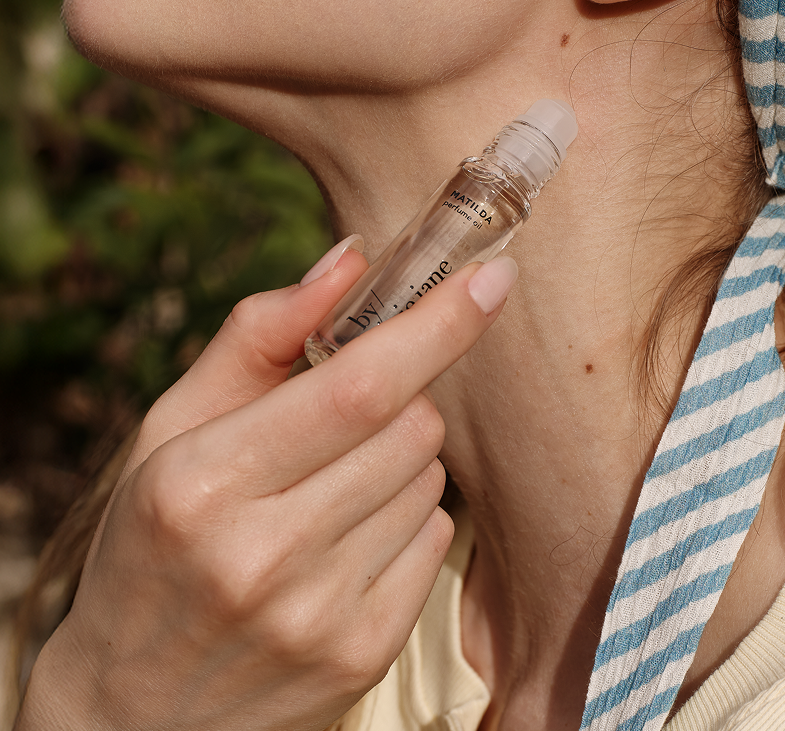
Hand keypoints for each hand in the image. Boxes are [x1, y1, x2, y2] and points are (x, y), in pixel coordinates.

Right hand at [16, 241, 517, 730]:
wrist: (132, 712)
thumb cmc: (156, 541)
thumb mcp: (173, 429)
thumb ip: (259, 334)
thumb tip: (351, 258)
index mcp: (204, 482)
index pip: (357, 387)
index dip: (436, 326)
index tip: (493, 279)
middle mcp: (263, 554)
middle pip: (412, 428)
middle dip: (402, 398)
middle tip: (345, 418)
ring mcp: (319, 614)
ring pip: (429, 479)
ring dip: (401, 461)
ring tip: (327, 494)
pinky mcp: (363, 654)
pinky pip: (436, 542)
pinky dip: (408, 520)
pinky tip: (345, 545)